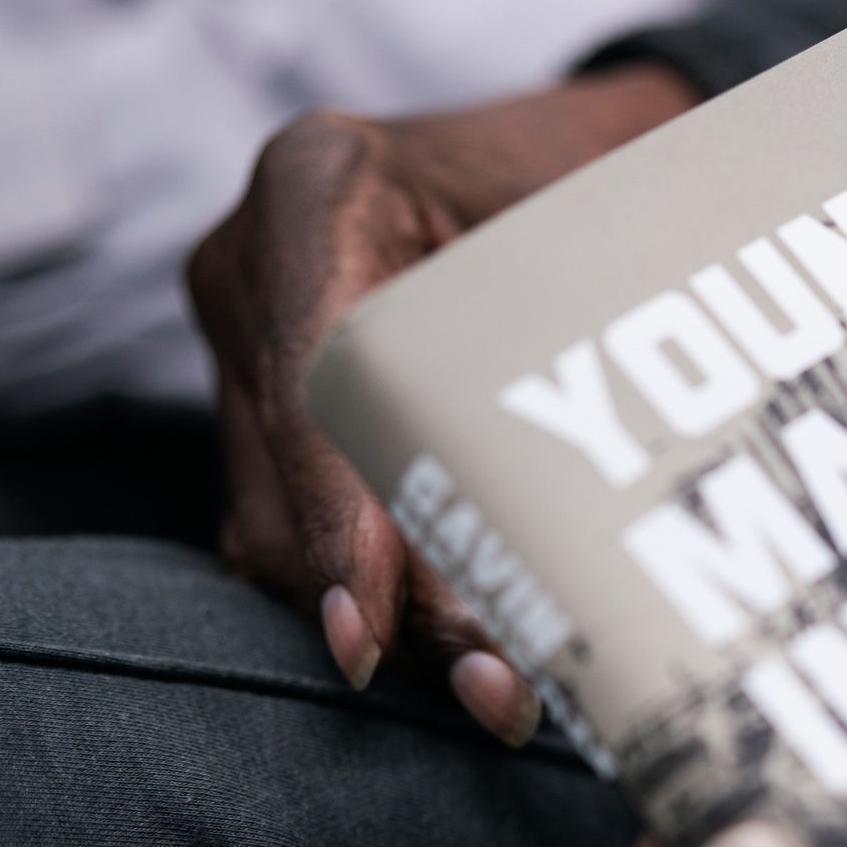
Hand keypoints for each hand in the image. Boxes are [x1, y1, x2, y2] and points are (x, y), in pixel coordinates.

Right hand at [186, 63, 697, 741]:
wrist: (573, 151)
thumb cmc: (601, 180)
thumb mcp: (601, 229)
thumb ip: (572, 347)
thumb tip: (589, 545)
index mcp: (321, 186)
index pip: (310, 373)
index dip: (337, 513)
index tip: (370, 628)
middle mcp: (254, 262)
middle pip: (290, 475)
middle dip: (391, 604)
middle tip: (500, 694)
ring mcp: (245, 335)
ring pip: (276, 526)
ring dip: (385, 623)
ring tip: (501, 694)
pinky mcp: (261, 401)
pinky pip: (291, 525)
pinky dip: (376, 596)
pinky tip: (465, 655)